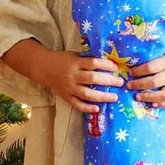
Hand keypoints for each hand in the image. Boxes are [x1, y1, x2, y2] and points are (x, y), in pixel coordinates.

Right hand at [1, 39, 123, 114]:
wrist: (44, 67)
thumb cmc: (63, 60)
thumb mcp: (75, 55)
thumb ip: (88, 59)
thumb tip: (108, 62)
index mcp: (76, 63)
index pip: (93, 63)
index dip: (106, 65)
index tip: (116, 67)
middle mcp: (73, 75)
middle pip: (93, 79)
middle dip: (109, 81)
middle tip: (120, 83)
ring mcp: (69, 87)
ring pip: (87, 94)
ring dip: (102, 96)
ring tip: (114, 97)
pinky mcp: (66, 96)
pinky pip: (77, 104)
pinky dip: (87, 108)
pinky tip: (97, 109)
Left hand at [126, 33, 164, 108]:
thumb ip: (155, 55)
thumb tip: (134, 60)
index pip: (152, 67)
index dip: (139, 71)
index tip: (130, 73)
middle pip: (155, 82)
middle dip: (139, 85)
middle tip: (129, 86)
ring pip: (164, 95)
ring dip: (149, 97)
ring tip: (138, 96)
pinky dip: (162, 104)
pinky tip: (152, 104)